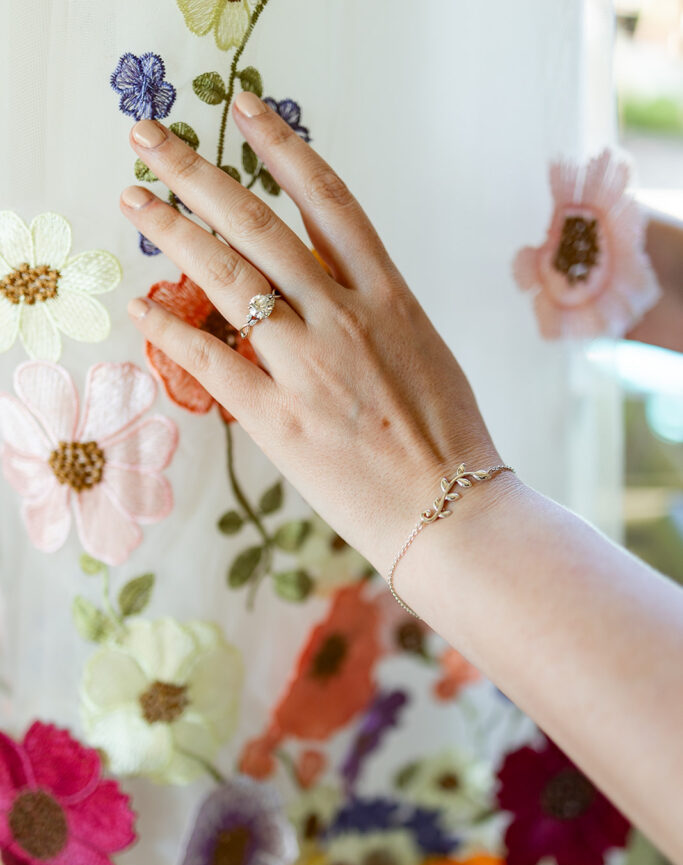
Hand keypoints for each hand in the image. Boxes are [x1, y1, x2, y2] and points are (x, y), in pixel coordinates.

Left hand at [120, 92, 507, 577]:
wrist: (451, 510)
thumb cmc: (447, 438)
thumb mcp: (422, 350)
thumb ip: (371, 309)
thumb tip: (321, 286)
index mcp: (388, 296)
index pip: (327, 200)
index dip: (282, 147)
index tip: (245, 111)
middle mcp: (344, 317)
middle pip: (258, 223)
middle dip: (197, 172)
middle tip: (150, 141)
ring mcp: (309, 365)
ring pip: (227, 278)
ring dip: (172, 232)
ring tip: (134, 203)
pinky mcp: (278, 418)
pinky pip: (211, 361)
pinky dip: (170, 329)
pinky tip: (142, 308)